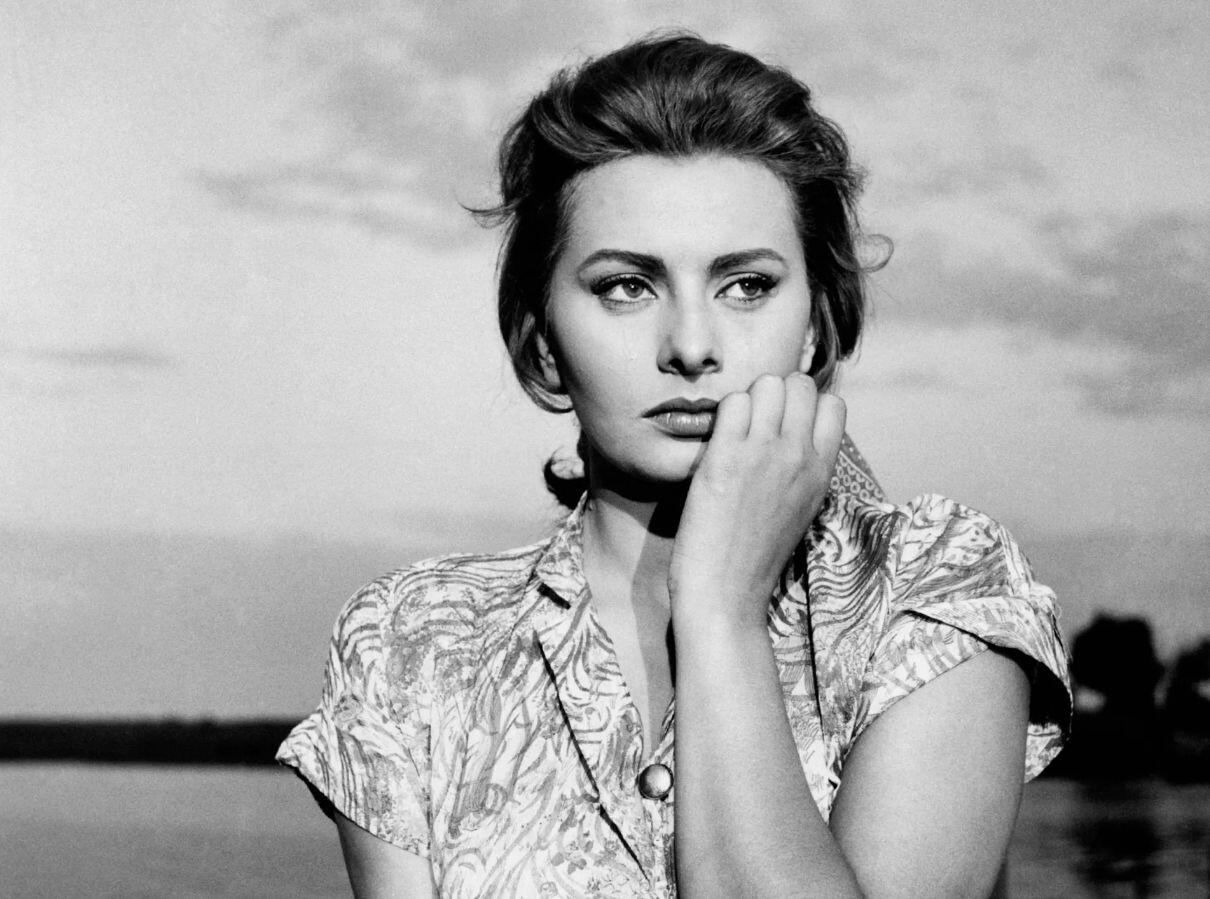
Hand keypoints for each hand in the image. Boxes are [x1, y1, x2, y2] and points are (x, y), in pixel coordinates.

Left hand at [668, 372, 844, 631]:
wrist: (725, 595)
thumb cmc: (754, 556)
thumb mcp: (799, 507)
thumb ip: (803, 468)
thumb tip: (795, 432)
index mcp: (823, 471)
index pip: (833, 403)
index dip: (804, 405)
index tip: (783, 424)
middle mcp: (800, 456)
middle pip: (798, 383)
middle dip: (775, 393)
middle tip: (753, 425)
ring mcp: (764, 454)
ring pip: (766, 383)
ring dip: (747, 400)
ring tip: (733, 433)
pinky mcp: (726, 458)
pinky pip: (732, 403)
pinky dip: (721, 416)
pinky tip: (714, 445)